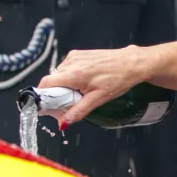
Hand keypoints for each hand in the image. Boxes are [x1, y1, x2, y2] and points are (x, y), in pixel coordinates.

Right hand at [39, 46, 160, 125]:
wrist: (132, 64)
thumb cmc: (118, 79)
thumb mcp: (97, 100)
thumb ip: (77, 112)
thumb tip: (63, 122)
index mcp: (74, 74)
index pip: (45, 83)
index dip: (43, 96)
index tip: (48, 105)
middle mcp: (71, 62)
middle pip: (52, 80)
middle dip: (57, 93)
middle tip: (71, 101)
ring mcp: (75, 56)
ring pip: (60, 74)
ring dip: (65, 85)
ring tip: (82, 90)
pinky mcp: (79, 54)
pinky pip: (67, 68)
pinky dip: (71, 76)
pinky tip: (85, 81)